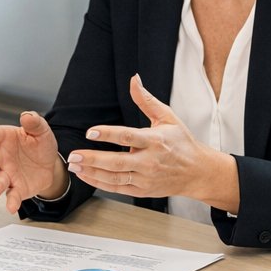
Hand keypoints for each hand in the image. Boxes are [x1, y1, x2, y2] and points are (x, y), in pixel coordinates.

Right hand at [0, 112, 66, 212]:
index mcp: (7, 139)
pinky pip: (13, 195)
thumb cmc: (39, 145)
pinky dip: (12, 201)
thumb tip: (26, 115)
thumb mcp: (41, 131)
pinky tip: (11, 207)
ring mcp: (8, 173)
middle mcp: (3, 157)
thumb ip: (35, 123)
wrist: (49, 165)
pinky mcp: (16, 188)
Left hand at [67, 74, 236, 209]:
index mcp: (156, 141)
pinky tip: (86, 176)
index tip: (90, 132)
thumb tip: (134, 79)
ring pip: (115, 178)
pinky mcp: (142, 191)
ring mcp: (146, 178)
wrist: (197, 172)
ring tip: (74, 166)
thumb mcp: (167, 117)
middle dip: (92, 159)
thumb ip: (146, 100)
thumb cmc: (181, 143)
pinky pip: (117, 188)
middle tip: (73, 155)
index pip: (128, 136)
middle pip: (117, 161)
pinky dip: (100, 183)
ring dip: (92, 172)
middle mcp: (150, 161)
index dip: (107, 134)